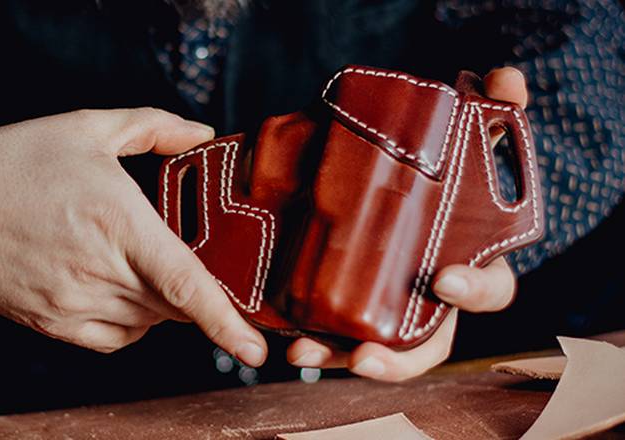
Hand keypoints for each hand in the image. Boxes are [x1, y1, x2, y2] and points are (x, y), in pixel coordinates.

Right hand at [0, 108, 266, 364]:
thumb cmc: (13, 164)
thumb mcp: (87, 127)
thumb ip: (154, 126)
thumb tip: (202, 135)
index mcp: (117, 222)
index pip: (184, 282)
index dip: (225, 321)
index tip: (254, 348)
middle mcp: (99, 270)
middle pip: (175, 305)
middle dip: (196, 292)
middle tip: (185, 258)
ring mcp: (73, 304)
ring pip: (150, 323)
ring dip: (163, 301)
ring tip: (136, 260)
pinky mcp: (54, 323)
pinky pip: (117, 339)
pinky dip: (135, 322)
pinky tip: (120, 288)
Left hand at [286, 67, 526, 380]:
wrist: (400, 176)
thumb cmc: (443, 172)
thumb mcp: (466, 137)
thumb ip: (493, 108)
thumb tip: (508, 80)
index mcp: (469, 263)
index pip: (488, 290)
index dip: (473, 290)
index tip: (443, 280)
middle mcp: (431, 299)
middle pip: (426, 346)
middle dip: (396, 361)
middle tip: (363, 357)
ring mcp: (390, 305)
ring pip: (373, 348)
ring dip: (338, 357)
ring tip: (303, 353)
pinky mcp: (352, 301)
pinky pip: (336, 332)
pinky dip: (315, 340)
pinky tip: (286, 337)